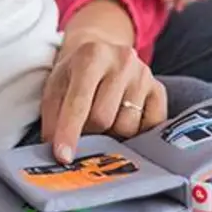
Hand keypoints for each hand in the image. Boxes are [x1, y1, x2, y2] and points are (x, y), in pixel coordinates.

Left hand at [41, 37, 166, 162]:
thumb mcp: (56, 88)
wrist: (104, 53)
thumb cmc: (76, 75)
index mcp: (92, 56)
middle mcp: (122, 61)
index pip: (79, 102)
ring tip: (105, 120)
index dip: (69, 132)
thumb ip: (53, 119)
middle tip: (84, 128)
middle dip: (89, 133)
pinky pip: (149, 128)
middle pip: (103, 119)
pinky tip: (123, 121)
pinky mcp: (159, 90)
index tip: (64, 157)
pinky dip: (134, 134)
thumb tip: (58, 153)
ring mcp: (144, 75)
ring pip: (126, 127)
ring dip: (112, 134)